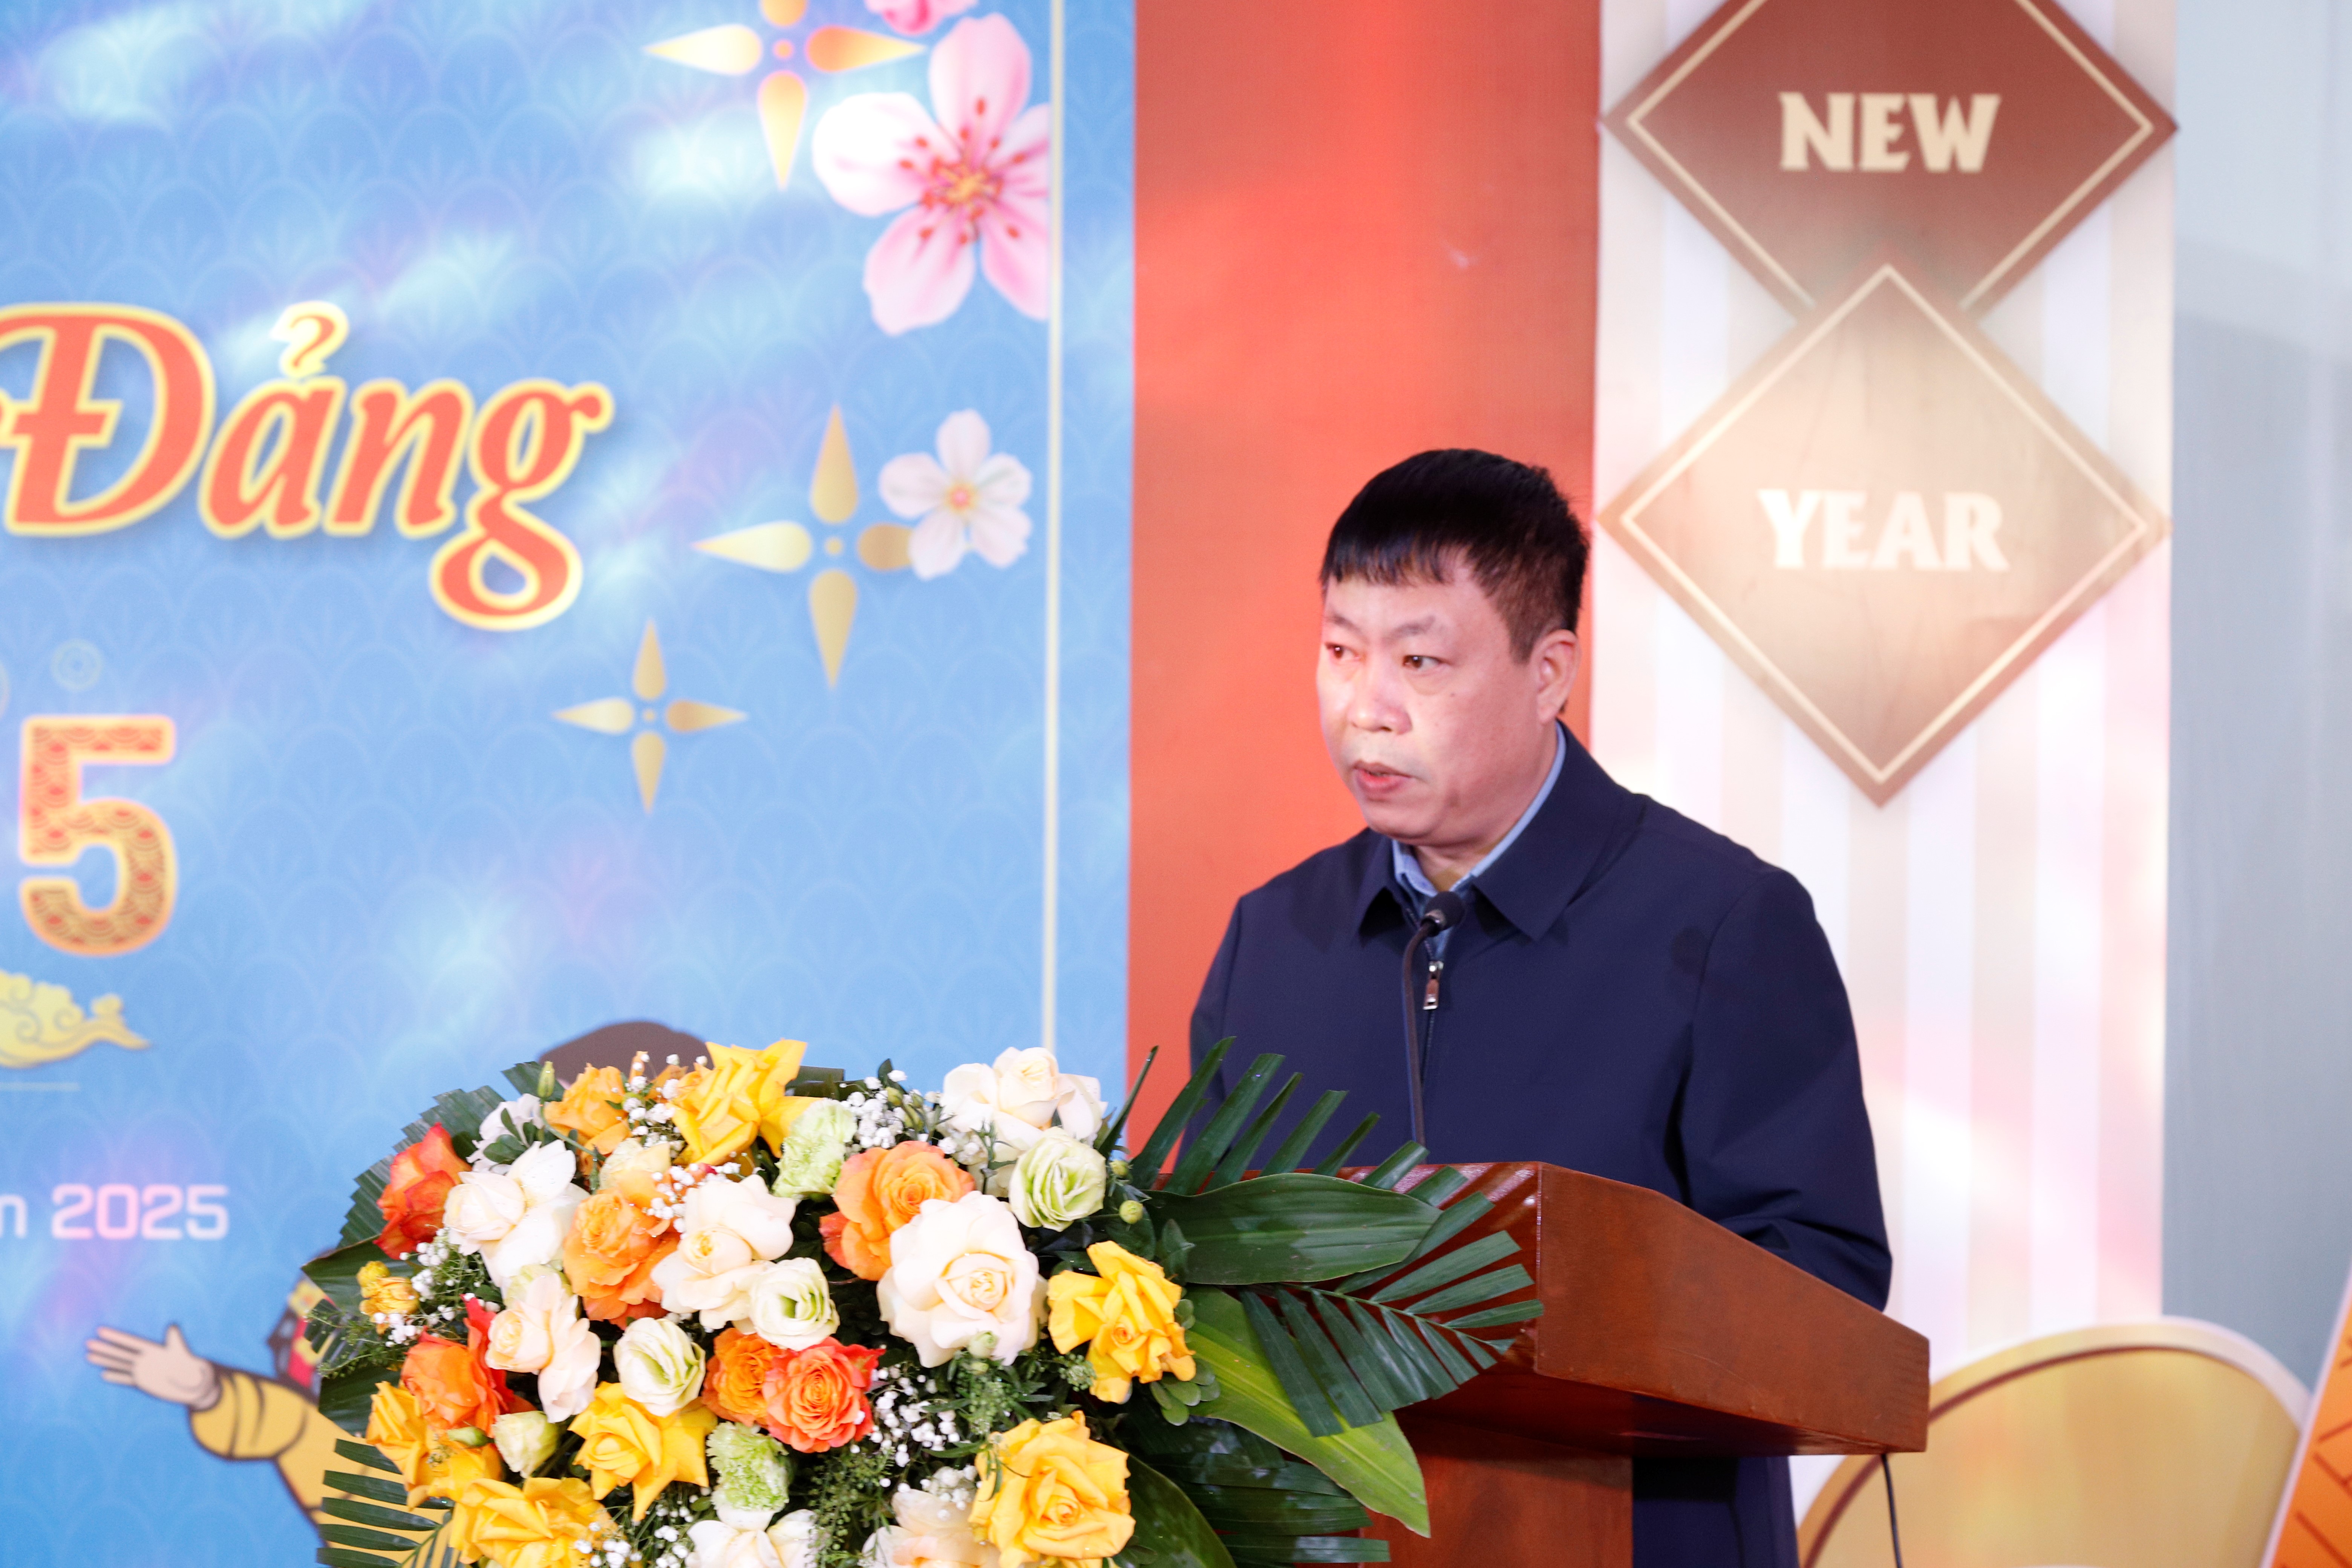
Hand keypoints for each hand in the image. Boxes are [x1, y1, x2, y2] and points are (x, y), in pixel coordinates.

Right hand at [86, 1324, 221, 1410]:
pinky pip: (127, 1379)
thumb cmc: (194, 1368)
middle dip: (105, 1348)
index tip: (100, 1330)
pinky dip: (116, 1377)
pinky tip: (104, 1374)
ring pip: (120, 1364)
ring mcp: (144, 1370)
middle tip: (87, 1342)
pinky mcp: (144, 1382)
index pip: (131, 1342)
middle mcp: (146, 1359)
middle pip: (121, 1352)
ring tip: (89, 1355)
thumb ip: (177, 1341)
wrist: (196, 1386)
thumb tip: (172, 1326)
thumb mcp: (185, 1354)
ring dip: (105, 1360)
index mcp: (154, 1350)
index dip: (116, 1336)